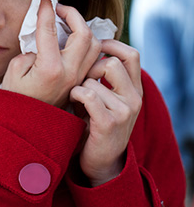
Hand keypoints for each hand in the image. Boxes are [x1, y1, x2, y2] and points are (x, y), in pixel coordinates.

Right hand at [1, 0, 101, 107]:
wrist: (27, 127)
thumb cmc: (16, 100)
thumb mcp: (14, 71)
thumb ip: (30, 51)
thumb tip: (43, 42)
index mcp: (50, 68)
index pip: (51, 30)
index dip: (46, 10)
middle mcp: (70, 72)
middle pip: (85, 34)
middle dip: (73, 15)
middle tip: (58, 9)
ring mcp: (78, 78)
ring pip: (95, 45)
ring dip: (83, 29)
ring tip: (66, 23)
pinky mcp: (81, 82)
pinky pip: (92, 57)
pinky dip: (86, 43)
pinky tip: (72, 39)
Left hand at [70, 40, 142, 185]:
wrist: (100, 161)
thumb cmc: (94, 123)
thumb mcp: (105, 98)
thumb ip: (102, 78)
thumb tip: (88, 49)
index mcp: (134, 89)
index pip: (131, 54)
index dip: (111, 45)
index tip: (93, 47)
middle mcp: (134, 98)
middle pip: (112, 62)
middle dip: (89, 67)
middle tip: (80, 80)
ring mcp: (124, 111)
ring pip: (93, 81)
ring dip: (78, 88)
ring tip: (76, 100)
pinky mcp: (109, 123)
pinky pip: (87, 95)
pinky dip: (75, 96)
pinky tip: (73, 104)